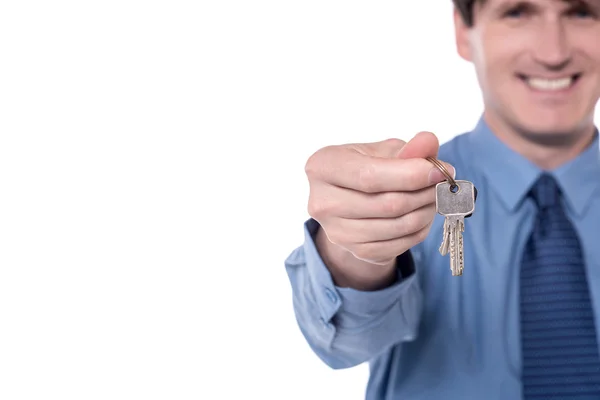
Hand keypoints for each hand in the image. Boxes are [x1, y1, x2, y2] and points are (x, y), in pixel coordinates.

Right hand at [305, 132, 453, 286]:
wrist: (353, 201)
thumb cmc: (369, 167)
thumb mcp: (384, 151)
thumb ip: (408, 148)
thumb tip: (429, 143)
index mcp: (323, 166)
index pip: (369, 176)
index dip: (409, 175)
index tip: (440, 171)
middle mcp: (321, 202)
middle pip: (385, 204)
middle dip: (423, 194)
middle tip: (444, 185)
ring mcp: (336, 231)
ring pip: (396, 226)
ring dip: (426, 211)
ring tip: (435, 197)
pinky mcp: (355, 251)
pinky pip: (398, 244)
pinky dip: (419, 229)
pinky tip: (423, 214)